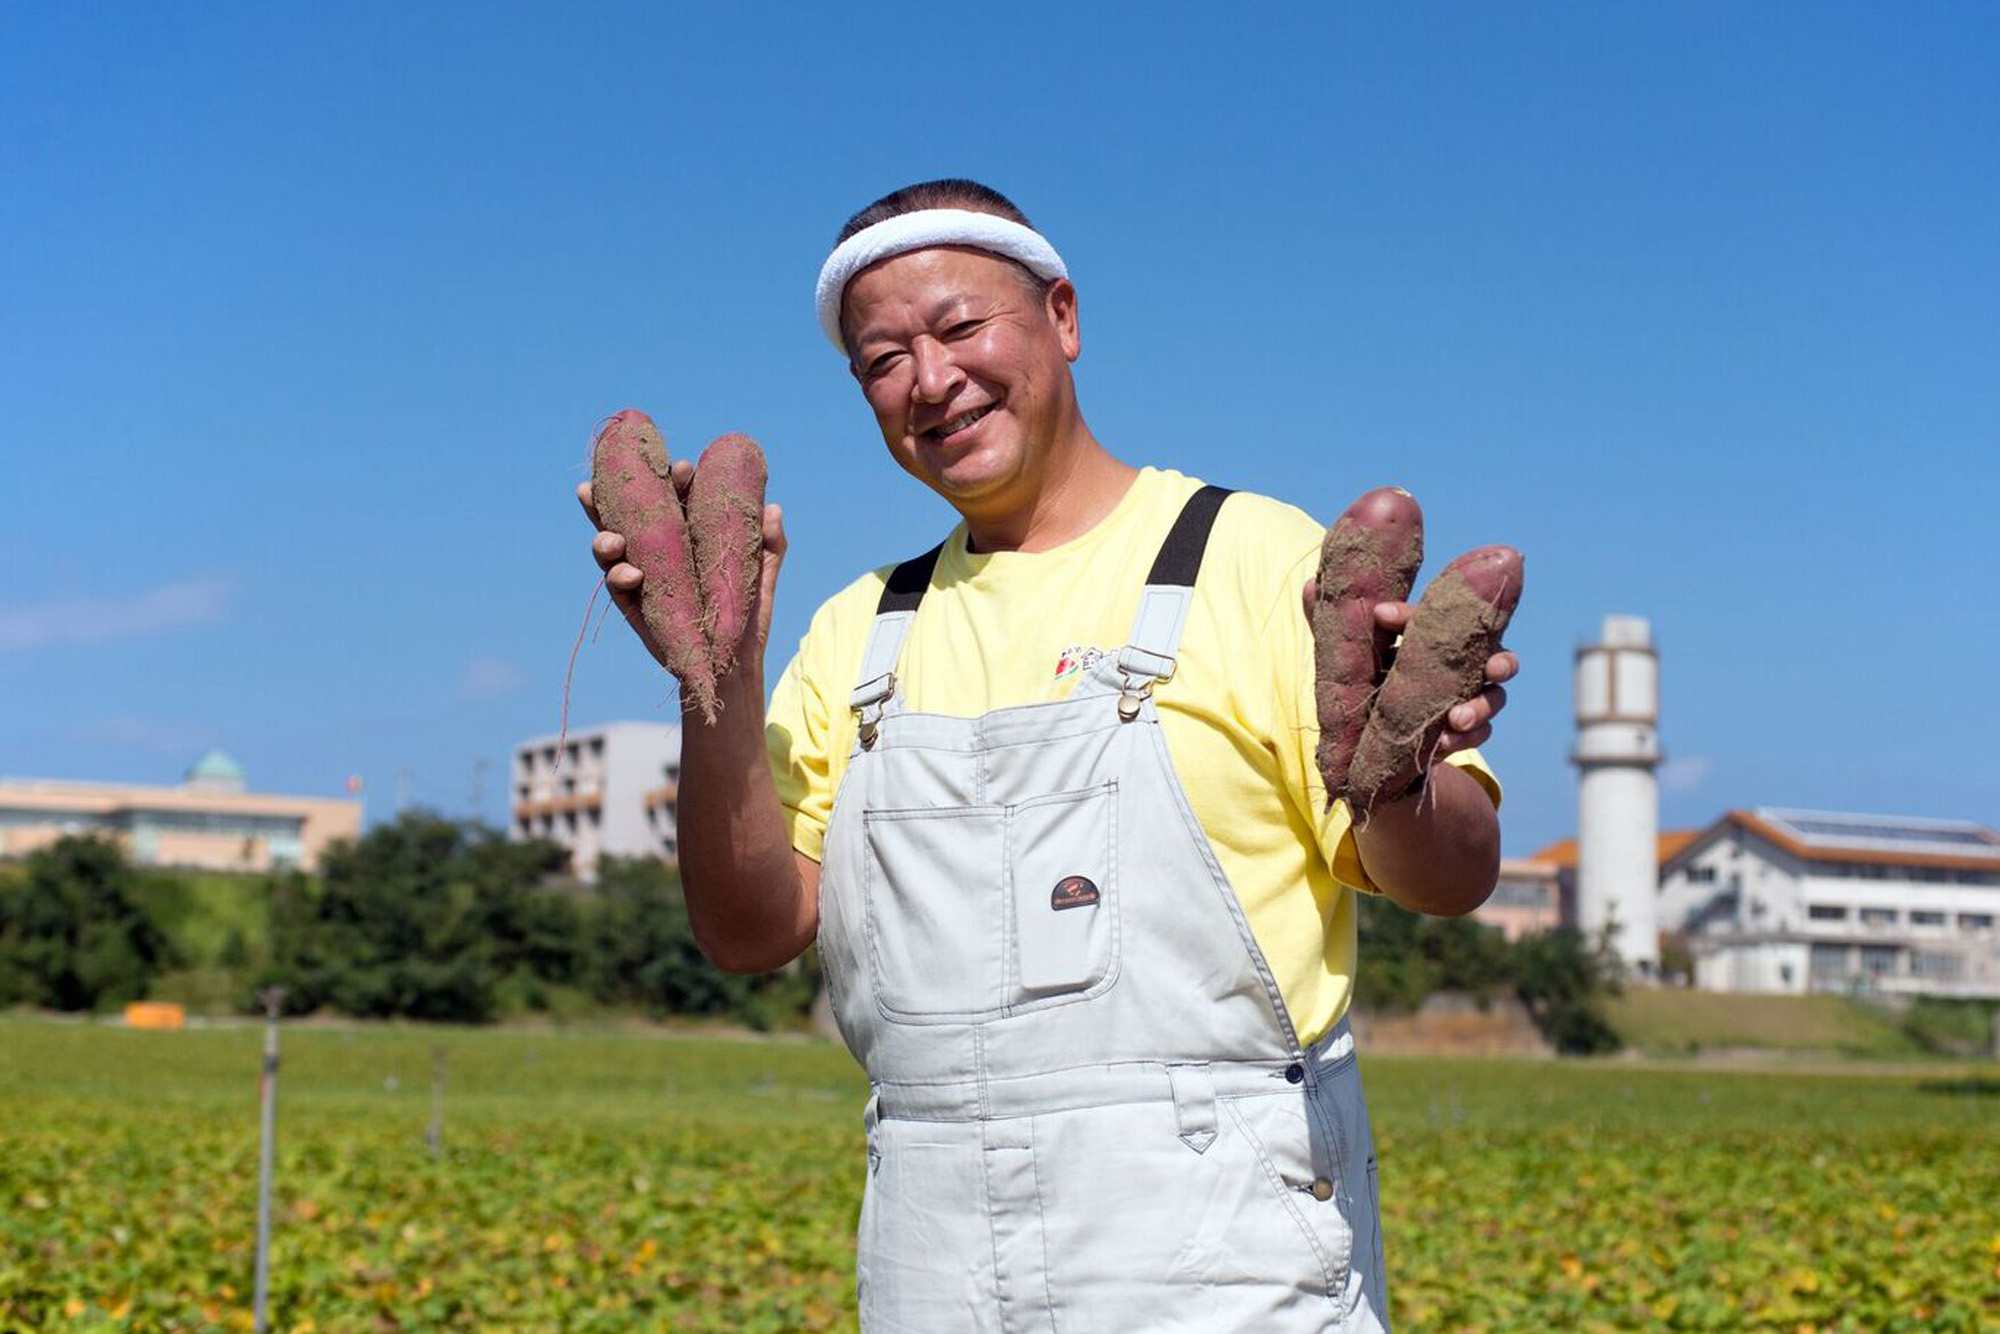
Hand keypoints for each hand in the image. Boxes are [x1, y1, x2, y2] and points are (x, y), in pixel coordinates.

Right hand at [577, 465, 788, 691]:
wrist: (735, 663)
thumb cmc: (747, 614)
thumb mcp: (761, 575)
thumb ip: (769, 543)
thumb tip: (772, 509)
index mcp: (684, 533)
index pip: (671, 497)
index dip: (671, 479)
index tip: (683, 468)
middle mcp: (657, 549)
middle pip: (626, 515)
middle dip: (608, 497)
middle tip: (598, 486)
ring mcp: (641, 576)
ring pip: (610, 549)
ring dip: (604, 538)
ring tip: (612, 540)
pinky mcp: (634, 605)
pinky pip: (616, 586)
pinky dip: (618, 576)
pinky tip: (632, 573)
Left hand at [1302, 578, 1517, 760]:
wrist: (1375, 742)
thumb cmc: (1368, 684)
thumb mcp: (1351, 659)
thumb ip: (1334, 629)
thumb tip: (1308, 586)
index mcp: (1434, 638)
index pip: (1434, 617)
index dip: (1408, 614)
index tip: (1381, 614)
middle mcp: (1460, 664)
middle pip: (1496, 653)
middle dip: (1500, 660)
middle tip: (1491, 667)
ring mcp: (1468, 698)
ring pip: (1495, 696)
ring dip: (1481, 706)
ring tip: (1456, 718)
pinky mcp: (1465, 732)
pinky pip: (1481, 733)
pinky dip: (1468, 737)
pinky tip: (1446, 740)